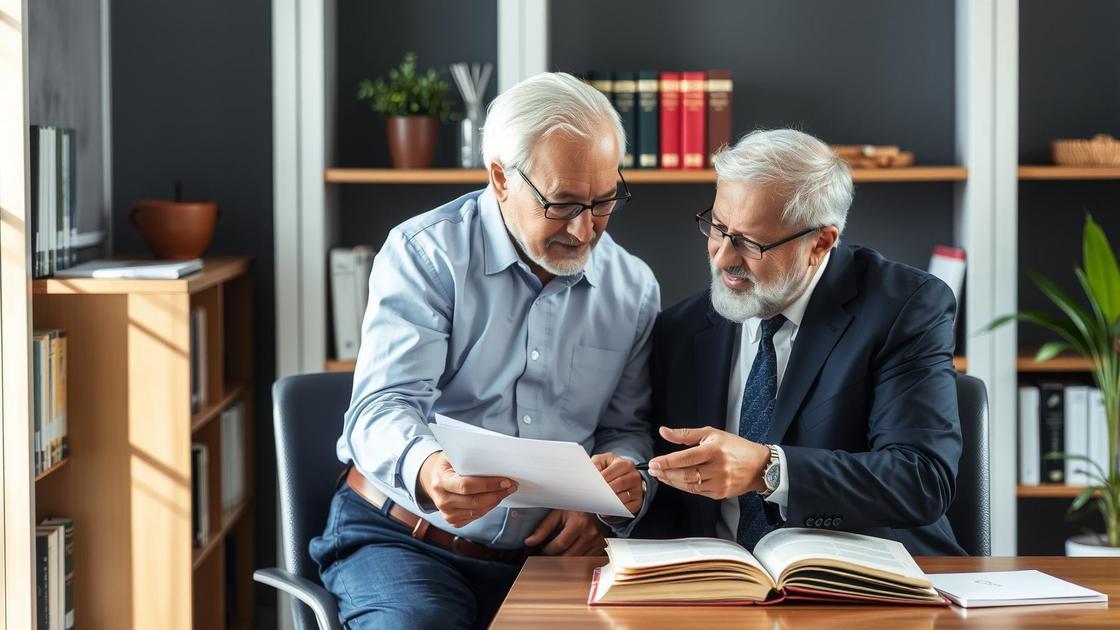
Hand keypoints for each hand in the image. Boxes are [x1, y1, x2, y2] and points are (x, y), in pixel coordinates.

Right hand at [416, 451, 516, 527]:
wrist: (432, 477)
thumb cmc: (447, 464)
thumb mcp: (453, 454)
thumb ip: (469, 457)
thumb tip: (495, 459)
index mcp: (440, 480)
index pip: (466, 486)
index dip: (488, 484)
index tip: (505, 480)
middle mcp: (441, 499)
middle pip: (474, 502)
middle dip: (496, 494)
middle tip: (511, 486)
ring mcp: (446, 512)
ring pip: (476, 512)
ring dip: (494, 502)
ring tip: (505, 491)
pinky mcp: (452, 520)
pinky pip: (474, 517)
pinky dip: (487, 508)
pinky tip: (493, 499)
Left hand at [524, 510, 608, 555]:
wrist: (597, 505)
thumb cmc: (577, 507)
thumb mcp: (559, 512)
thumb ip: (544, 527)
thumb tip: (530, 541)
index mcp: (579, 523)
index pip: (560, 544)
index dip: (547, 550)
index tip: (540, 551)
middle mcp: (590, 534)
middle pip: (569, 556)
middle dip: (555, 559)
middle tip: (545, 558)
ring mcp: (598, 542)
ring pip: (577, 562)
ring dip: (565, 562)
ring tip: (556, 557)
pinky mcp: (601, 547)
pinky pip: (586, 561)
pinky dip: (576, 561)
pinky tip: (569, 556)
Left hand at [591, 452, 643, 514]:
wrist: (620, 478)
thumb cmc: (608, 469)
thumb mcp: (601, 462)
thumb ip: (596, 464)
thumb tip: (594, 473)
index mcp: (626, 464)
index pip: (613, 472)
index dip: (601, 478)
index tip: (592, 484)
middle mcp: (635, 476)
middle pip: (620, 483)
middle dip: (605, 490)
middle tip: (594, 494)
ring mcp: (638, 489)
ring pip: (624, 496)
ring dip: (610, 500)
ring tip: (599, 501)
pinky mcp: (637, 502)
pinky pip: (628, 508)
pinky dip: (616, 510)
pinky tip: (606, 509)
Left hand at [646, 426, 769, 499]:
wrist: (759, 466)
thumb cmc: (735, 447)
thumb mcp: (711, 434)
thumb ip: (685, 434)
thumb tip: (664, 432)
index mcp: (714, 450)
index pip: (685, 457)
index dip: (667, 461)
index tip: (654, 462)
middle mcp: (718, 467)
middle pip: (685, 474)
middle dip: (665, 473)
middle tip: (653, 469)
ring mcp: (719, 482)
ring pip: (689, 485)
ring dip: (671, 481)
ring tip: (661, 475)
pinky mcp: (720, 493)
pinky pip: (697, 492)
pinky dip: (683, 487)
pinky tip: (675, 481)